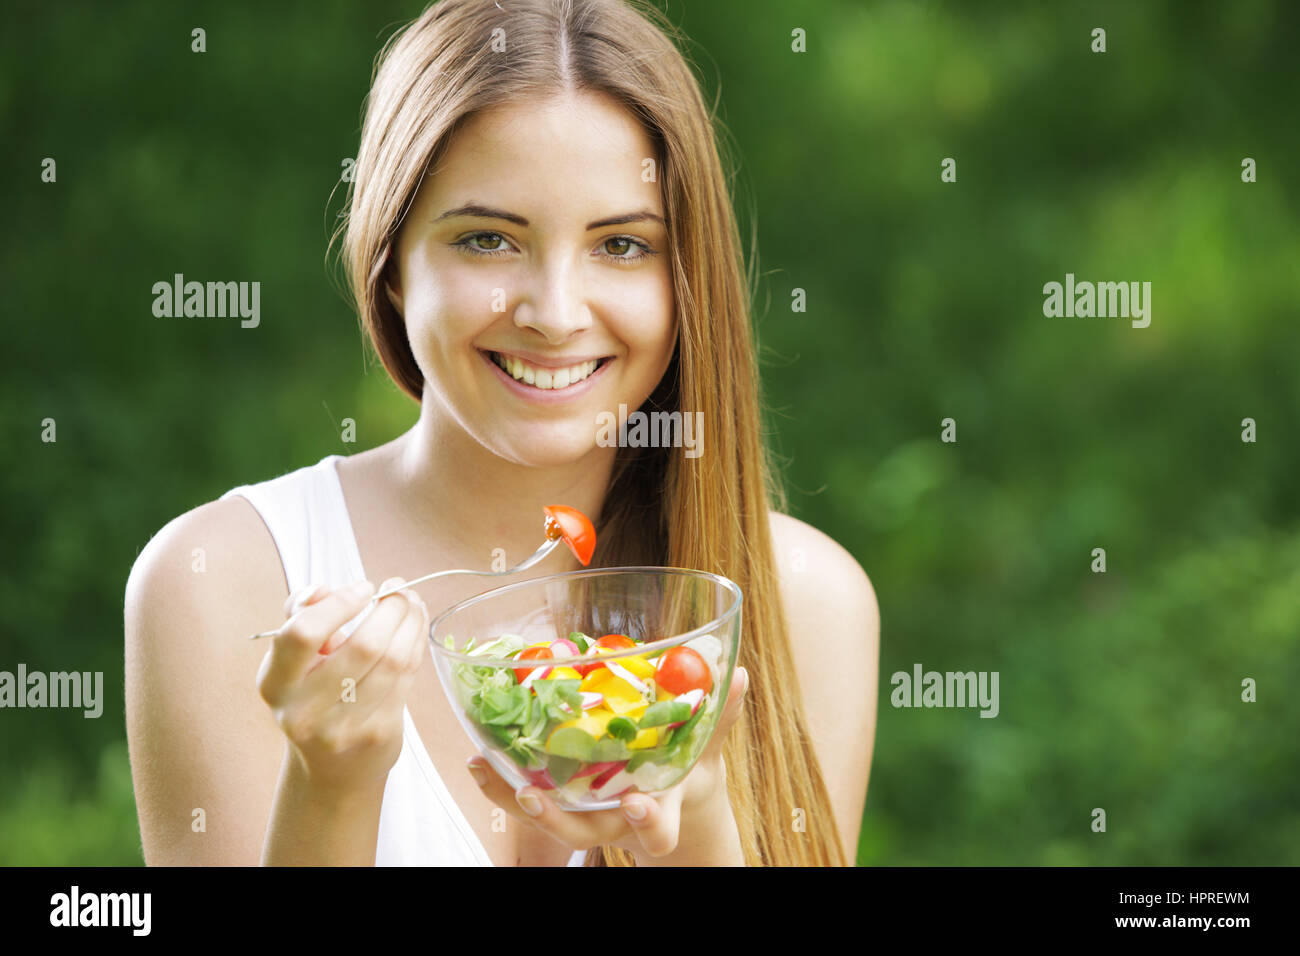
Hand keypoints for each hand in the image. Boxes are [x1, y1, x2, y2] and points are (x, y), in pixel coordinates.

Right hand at [256, 578, 429, 791]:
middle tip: (398, 589)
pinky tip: (416, 627)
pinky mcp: (378, 733)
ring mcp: (343, 727)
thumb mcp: (294, 660)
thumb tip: (321, 590)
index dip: (339, 605)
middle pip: (363, 646)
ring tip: (412, 603)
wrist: (332, 766)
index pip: (302, 634)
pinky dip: (416, 643)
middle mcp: (304, 710)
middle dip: (390, 608)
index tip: (364, 588)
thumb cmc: (314, 695)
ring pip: (393, 660)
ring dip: (410, 622)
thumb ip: (301, 616)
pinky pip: (407, 676)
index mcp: (275, 683)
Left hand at [467, 665, 749, 863]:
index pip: (656, 831)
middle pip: (582, 835)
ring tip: (487, 766)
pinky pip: (524, 796)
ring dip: (514, 797)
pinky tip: (478, 755)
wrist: (666, 799)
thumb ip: (717, 715)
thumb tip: (737, 672)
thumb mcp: (704, 747)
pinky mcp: (559, 801)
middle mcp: (612, 822)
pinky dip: (499, 779)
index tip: (637, 805)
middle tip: (533, 795)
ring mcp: (582, 815)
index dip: (647, 824)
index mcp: (656, 811)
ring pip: (545, 818)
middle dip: (557, 819)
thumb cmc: (683, 769)